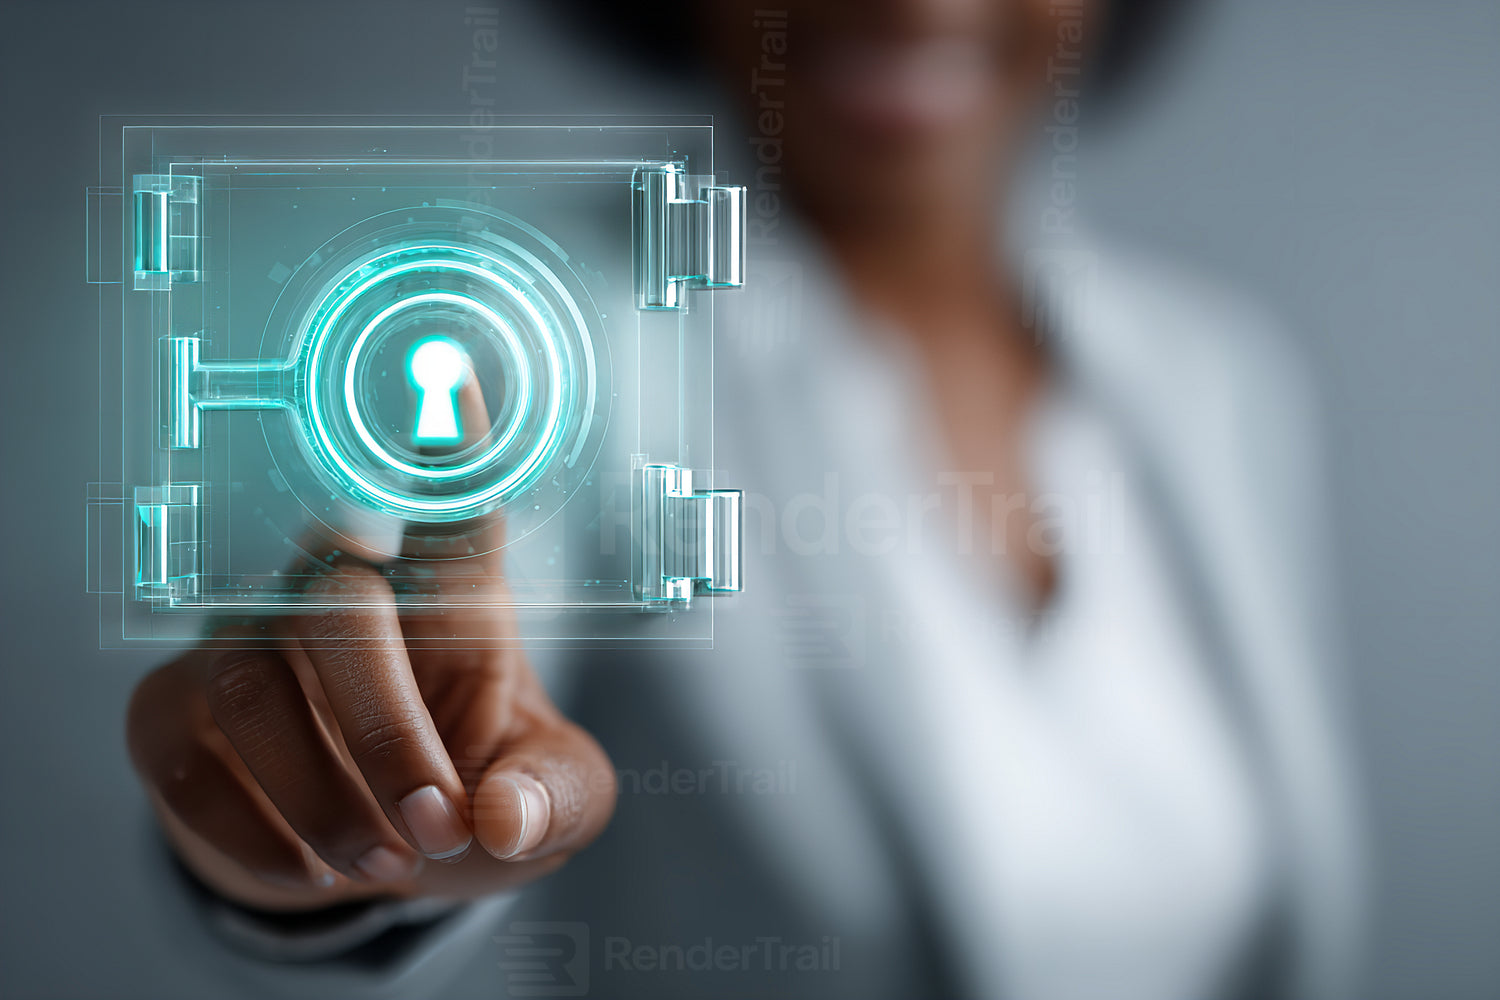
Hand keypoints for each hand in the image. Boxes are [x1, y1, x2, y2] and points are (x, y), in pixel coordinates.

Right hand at [126, 371, 613, 910]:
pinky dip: (252, 830)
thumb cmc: (477, 792)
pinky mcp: (175, 710)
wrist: (378, 857)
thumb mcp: (553, 801)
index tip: (447, 371)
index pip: (451, 506)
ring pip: (253, 680)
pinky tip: (308, 869)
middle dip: (388, 731)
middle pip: (341, 605)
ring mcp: (248, 645)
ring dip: (322, 790)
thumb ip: (556, 798)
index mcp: (453, 597)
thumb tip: (503, 815)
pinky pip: (187, 753)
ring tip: (382, 863)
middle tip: (439, 825)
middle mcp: (342, 595)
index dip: (450, 445)